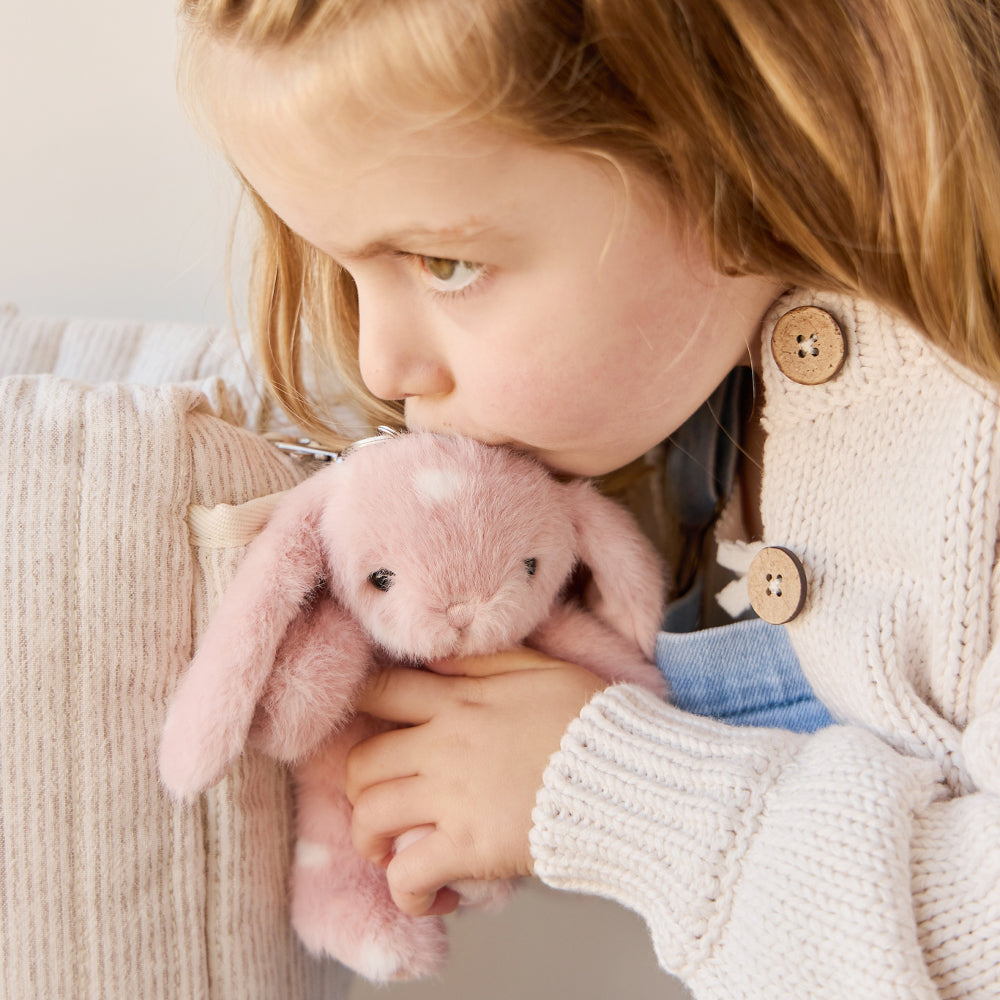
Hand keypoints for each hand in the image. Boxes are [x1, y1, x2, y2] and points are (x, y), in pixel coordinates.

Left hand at [345, 649, 605, 916]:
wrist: (631, 775)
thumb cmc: (594, 723)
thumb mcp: (542, 669)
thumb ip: (485, 662)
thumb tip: (438, 660)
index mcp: (460, 701)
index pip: (380, 692)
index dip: (362, 710)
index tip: (369, 730)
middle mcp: (445, 745)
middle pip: (362, 764)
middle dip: (361, 787)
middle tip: (383, 802)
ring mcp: (453, 797)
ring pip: (370, 818)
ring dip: (371, 840)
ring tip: (394, 851)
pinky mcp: (469, 847)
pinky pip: (406, 875)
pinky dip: (407, 892)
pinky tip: (432, 893)